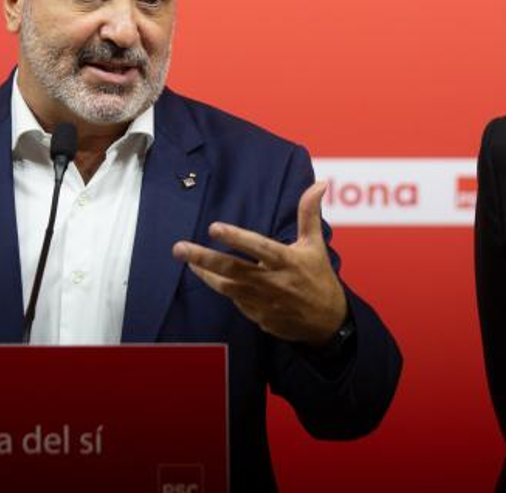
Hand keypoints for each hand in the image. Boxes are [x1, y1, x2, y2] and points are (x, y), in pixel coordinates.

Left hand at [171, 182, 347, 345]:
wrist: (326, 322)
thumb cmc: (319, 277)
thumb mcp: (315, 244)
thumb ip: (308, 213)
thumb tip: (318, 184)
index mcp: (286, 261)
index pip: (258, 247)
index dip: (236, 238)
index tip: (214, 228)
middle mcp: (272, 281)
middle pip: (232, 269)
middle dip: (203, 258)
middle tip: (179, 248)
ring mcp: (262, 301)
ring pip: (226, 287)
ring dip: (205, 274)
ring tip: (187, 261)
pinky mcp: (257, 316)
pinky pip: (235, 300)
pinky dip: (224, 288)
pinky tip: (212, 276)